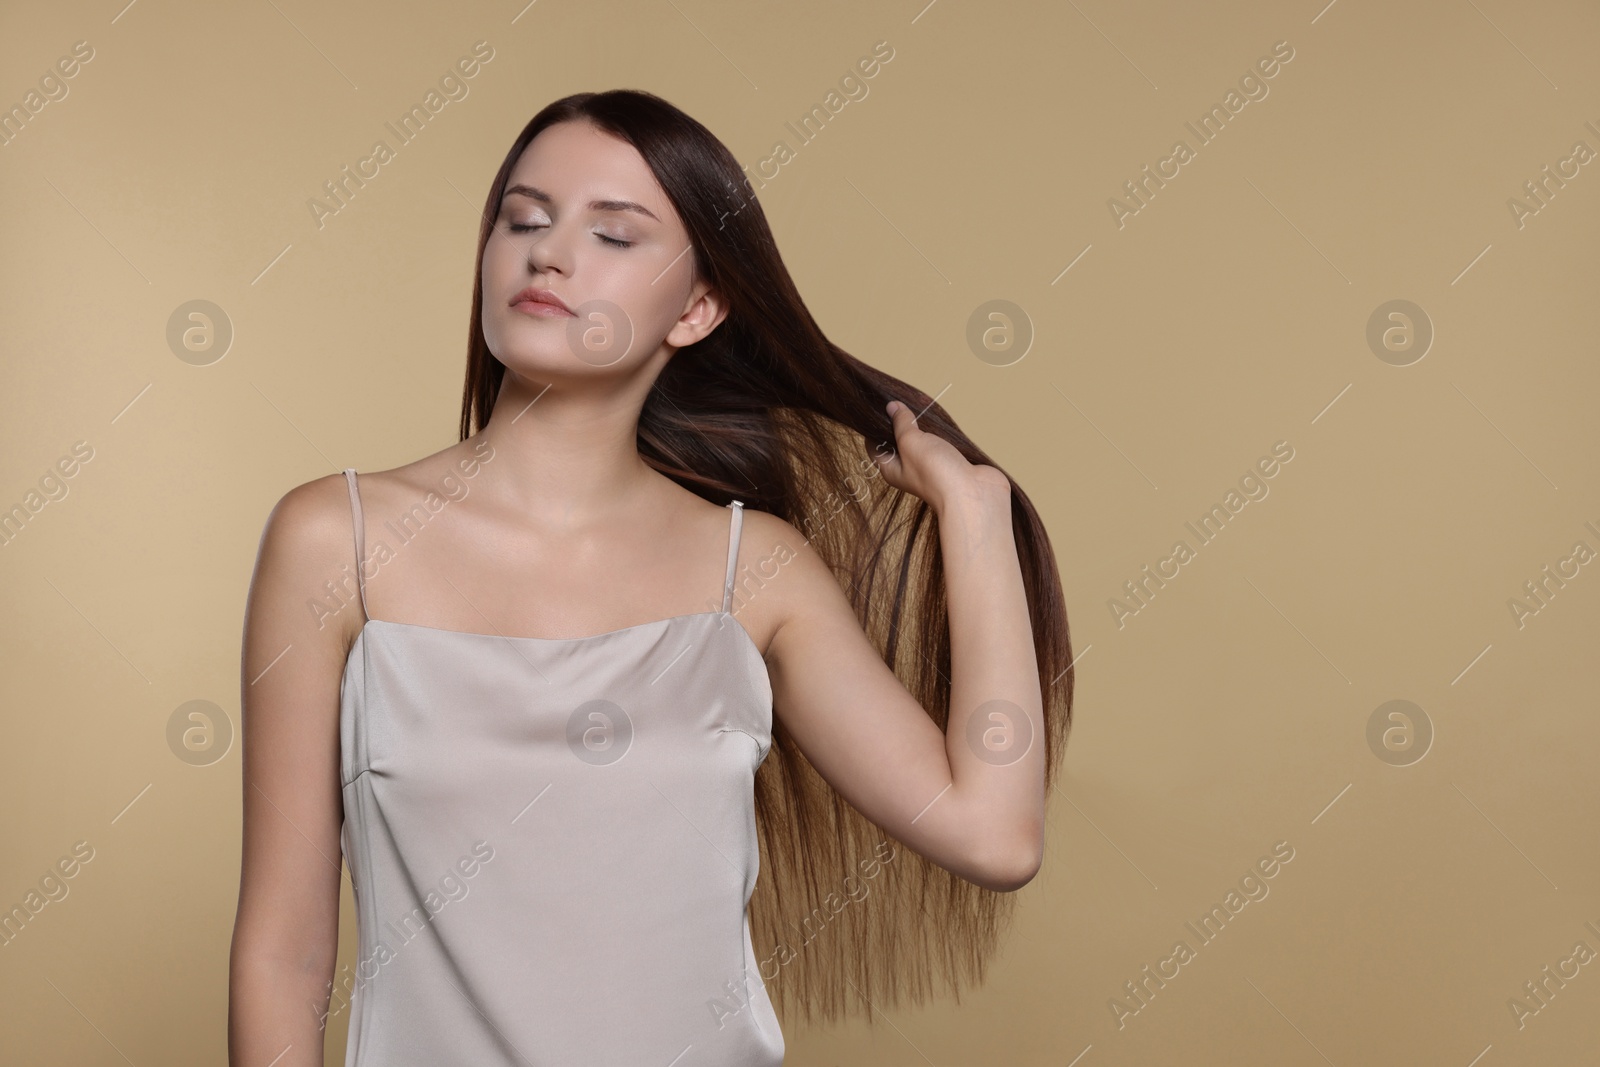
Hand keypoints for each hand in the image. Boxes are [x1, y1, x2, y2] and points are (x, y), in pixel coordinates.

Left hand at [874, 399, 1009, 511]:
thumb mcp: (910, 442)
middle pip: (898, 444)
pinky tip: (939, 421)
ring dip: (922, 428)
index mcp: (892, 469)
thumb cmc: (935, 472)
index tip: (877, 406)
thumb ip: (901, 424)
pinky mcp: (950, 464)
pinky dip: (939, 434)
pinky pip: (940, 446)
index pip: (875, 447)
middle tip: (901, 401)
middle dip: (899, 424)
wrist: (972, 493)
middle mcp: (909, 470)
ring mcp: (931, 468)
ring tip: (919, 406)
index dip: (874, 427)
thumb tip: (892, 407)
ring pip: (921, 444)